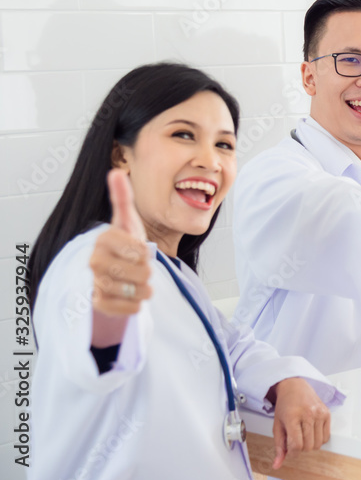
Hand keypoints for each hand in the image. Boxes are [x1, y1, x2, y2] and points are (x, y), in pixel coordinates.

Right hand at [89, 170, 152, 317]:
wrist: (116, 273)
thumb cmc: (125, 244)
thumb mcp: (128, 221)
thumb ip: (123, 197)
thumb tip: (115, 171)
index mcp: (103, 239)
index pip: (138, 249)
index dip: (145, 252)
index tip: (140, 250)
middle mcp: (94, 261)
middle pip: (138, 271)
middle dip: (147, 271)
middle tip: (143, 269)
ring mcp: (94, 283)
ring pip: (133, 290)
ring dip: (144, 289)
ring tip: (140, 283)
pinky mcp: (97, 303)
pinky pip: (125, 308)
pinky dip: (135, 305)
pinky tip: (133, 297)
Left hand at [270, 377, 330, 469]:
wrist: (295, 386)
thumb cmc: (285, 406)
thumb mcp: (277, 425)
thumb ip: (278, 446)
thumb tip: (277, 465)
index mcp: (292, 417)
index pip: (296, 445)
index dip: (293, 453)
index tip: (290, 449)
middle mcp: (307, 414)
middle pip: (308, 446)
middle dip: (301, 448)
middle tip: (296, 438)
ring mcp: (319, 413)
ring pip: (318, 444)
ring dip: (310, 444)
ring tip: (304, 434)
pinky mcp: (327, 413)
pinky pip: (326, 437)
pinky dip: (319, 438)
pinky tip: (312, 430)